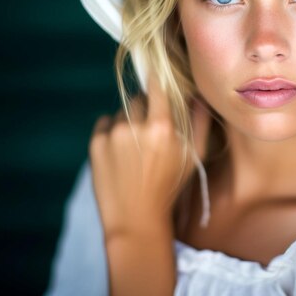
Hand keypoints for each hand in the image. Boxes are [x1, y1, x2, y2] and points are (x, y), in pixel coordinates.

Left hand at [89, 76, 210, 240]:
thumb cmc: (170, 187)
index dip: (157, 81)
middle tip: (150, 131)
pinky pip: (104, 123)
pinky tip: (121, 153)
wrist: (135, 219)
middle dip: (145, 110)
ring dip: (128, 122)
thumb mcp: (194, 156)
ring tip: (135, 149)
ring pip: (121, 113)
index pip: (156, 86)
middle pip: (138, 99)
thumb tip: (198, 94)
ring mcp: (112, 134)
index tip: (157, 76)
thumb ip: (200, 121)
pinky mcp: (95, 143)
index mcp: (162, 127)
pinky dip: (111, 132)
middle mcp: (135, 126)